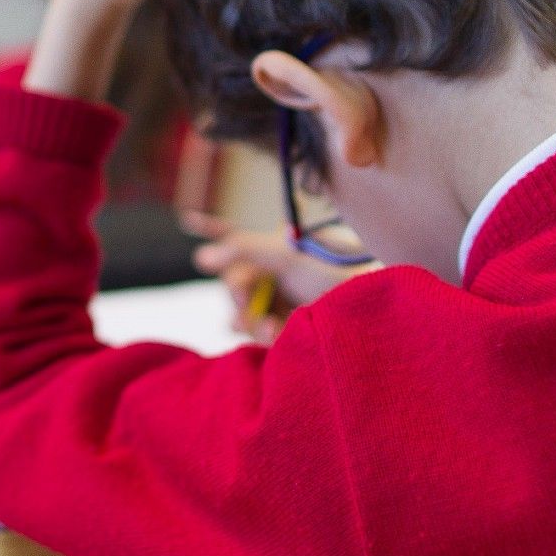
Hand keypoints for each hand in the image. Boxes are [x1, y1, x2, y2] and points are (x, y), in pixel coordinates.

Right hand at [185, 213, 360, 345]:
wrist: (368, 313)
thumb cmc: (334, 275)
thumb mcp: (285, 256)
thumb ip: (240, 250)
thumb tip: (198, 257)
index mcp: (276, 248)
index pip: (236, 236)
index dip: (211, 228)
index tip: (187, 219)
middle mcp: (274, 273)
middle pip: (233, 282)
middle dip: (238, 294)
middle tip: (246, 303)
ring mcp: (278, 301)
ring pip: (242, 312)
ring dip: (251, 320)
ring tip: (270, 327)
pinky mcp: (284, 327)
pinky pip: (256, 332)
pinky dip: (261, 334)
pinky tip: (274, 336)